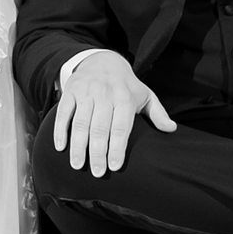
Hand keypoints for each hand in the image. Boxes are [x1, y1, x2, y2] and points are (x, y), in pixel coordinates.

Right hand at [51, 50, 176, 176]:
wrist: (102, 60)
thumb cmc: (126, 85)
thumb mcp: (145, 95)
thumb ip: (158, 113)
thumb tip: (172, 129)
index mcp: (124, 98)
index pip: (121, 127)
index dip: (117, 147)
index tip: (115, 166)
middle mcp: (105, 94)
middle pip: (100, 128)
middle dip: (98, 152)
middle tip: (97, 173)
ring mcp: (86, 93)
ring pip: (80, 122)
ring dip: (78, 146)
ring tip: (78, 165)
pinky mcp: (70, 92)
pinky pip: (63, 113)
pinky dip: (60, 130)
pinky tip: (61, 147)